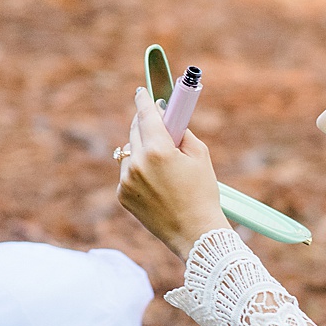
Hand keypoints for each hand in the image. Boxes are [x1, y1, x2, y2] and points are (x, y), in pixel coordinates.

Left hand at [118, 87, 226, 260]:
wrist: (195, 233)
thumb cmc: (203, 193)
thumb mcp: (200, 156)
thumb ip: (181, 133)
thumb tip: (168, 120)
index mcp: (158, 150)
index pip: (146, 115)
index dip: (144, 100)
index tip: (142, 92)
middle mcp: (137, 162)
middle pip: (135, 130)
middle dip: (146, 125)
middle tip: (160, 126)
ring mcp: (126, 180)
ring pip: (130, 152)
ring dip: (142, 151)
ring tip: (164, 167)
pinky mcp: (122, 194)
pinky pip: (127, 172)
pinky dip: (139, 171)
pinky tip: (157, 185)